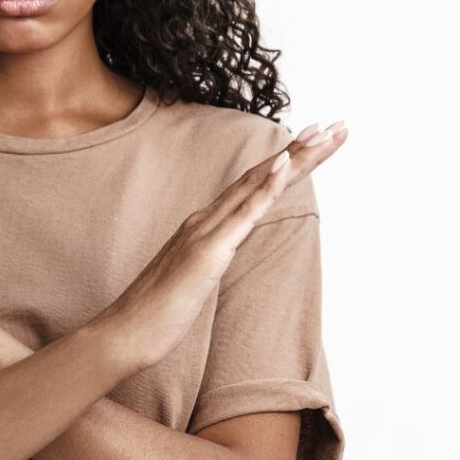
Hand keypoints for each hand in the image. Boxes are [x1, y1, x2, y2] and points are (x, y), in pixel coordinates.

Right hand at [86, 120, 347, 371]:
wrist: (125, 333)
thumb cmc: (157, 313)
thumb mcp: (194, 280)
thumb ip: (210, 259)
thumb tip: (223, 253)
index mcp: (205, 227)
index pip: (253, 187)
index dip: (286, 163)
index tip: (315, 143)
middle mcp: (205, 220)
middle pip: (260, 176)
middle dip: (300, 150)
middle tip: (334, 126)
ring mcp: (205, 233)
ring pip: (256, 186)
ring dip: (292, 157)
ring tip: (322, 133)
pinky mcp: (207, 253)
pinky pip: (242, 215)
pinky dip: (265, 187)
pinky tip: (283, 165)